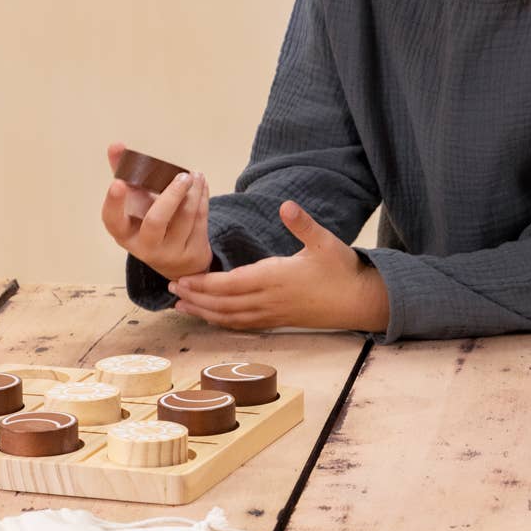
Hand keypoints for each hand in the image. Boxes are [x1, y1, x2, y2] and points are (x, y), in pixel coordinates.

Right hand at [102, 141, 213, 281]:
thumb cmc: (148, 222)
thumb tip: (116, 145)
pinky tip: (201, 184)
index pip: (112, 221)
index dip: (113, 203)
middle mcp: (145, 246)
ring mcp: (170, 252)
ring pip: (185, 218)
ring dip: (193, 192)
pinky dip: (202, 198)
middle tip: (183, 176)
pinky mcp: (193, 252)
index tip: (118, 182)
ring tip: (195, 175)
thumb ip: (124, 173)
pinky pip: (200, 220)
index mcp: (124, 233)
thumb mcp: (134, 203)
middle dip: (171, 195)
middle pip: (156, 221)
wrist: (176, 260)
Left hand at [168, 199, 389, 332]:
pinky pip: (243, 325)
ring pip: (230, 318)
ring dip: (204, 312)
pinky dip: (222, 322)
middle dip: (195, 298)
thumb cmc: (342, 269)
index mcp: (276, 278)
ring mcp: (273, 314)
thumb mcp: (325, 241)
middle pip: (224, 304)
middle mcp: (269, 300)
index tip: (182, 278)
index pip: (231, 284)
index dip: (205, 284)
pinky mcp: (277, 320)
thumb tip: (285, 205)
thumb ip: (303, 224)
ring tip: (180, 306)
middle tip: (170, 289)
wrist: (359, 301)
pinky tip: (210, 317)